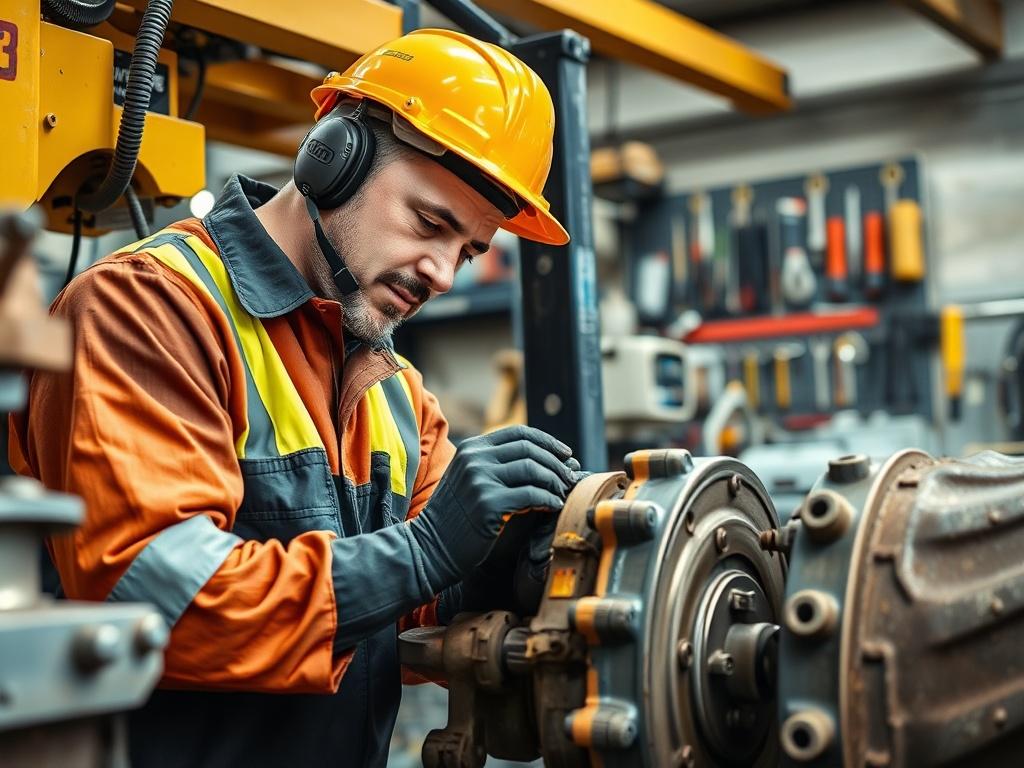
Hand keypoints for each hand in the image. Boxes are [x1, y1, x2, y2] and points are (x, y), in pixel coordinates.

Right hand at [409, 425, 575, 591]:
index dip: (547, 442)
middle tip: (570, 477)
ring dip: (555, 481)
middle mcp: (475, 459)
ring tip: (562, 492)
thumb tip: (548, 459)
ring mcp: (480, 481)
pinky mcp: (489, 504)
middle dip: (556, 463)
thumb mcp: (470, 480)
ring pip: (533, 470)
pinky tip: (554, 506)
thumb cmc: (457, 517)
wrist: (430, 547)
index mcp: (472, 448)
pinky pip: (532, 496)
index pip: (519, 433)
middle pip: (530, 449)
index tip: (565, 454)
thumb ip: (497, 465)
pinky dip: (549, 499)